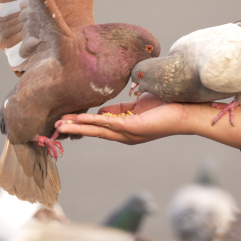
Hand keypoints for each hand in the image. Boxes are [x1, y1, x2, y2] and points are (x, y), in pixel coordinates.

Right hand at [55, 93, 240, 147]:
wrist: (186, 110)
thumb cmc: (166, 105)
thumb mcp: (138, 105)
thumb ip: (121, 109)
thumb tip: (101, 110)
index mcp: (125, 129)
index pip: (99, 126)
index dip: (82, 123)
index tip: (65, 119)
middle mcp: (125, 135)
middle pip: (94, 132)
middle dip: (74, 129)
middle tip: (55, 127)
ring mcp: (129, 134)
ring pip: (98, 130)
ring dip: (79, 127)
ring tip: (61, 125)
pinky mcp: (134, 129)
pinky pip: (109, 124)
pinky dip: (94, 122)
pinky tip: (81, 120)